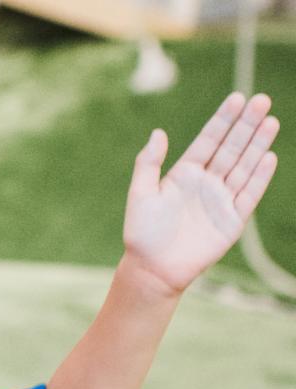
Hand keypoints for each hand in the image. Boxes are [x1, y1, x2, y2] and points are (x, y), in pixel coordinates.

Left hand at [123, 92, 278, 294]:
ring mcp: (221, 200)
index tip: (237, 98)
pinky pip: (249, 194)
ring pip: (244, 166)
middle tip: (262, 100)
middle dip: (246, 125)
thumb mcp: (140, 194)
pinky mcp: (232, 220)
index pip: (208, 140)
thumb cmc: (142, 233)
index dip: (223, 120)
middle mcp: (207, 182)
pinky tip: (268, 156)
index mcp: (185, 173)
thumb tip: (157, 132)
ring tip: (270, 121)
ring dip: (258, 144)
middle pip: (231, 148)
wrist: (152, 269)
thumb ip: (148, 164)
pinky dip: (259, 177)